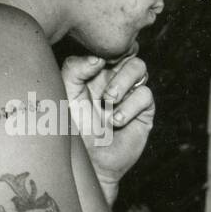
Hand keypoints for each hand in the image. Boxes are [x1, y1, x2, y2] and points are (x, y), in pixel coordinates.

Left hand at [60, 47, 155, 191]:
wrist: (88, 161)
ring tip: (109, 103)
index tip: (95, 65)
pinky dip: (130, 106)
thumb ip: (74, 68)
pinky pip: (146, 95)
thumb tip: (98, 59)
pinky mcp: (144, 112)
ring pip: (140, 69)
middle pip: (129, 54)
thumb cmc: (72, 130)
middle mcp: (114, 82)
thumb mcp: (64, 94)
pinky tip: (116, 120)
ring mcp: (130, 96)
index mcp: (94, 73)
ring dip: (123, 84)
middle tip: (104, 88)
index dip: (106, 51)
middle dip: (116, 69)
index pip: (108, 50)